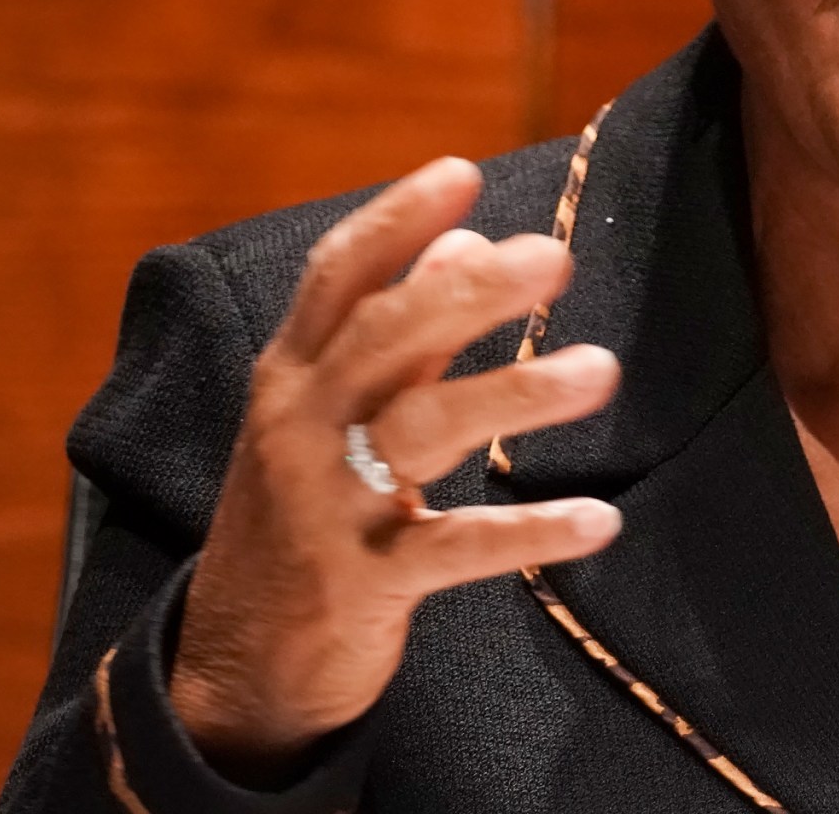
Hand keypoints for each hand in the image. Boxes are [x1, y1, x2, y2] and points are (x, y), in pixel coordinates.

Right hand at [169, 158, 623, 781]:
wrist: (234, 665)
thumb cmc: (302, 515)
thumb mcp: (332, 416)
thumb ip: (402, 335)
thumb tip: (468, 243)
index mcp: (291, 376)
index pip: (336, 277)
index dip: (396, 219)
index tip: (464, 173)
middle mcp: (299, 427)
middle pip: (383, 337)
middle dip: (468, 291)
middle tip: (553, 258)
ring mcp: (325, 505)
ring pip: (420, 429)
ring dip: (517, 392)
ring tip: (603, 369)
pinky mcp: (359, 584)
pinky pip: (453, 549)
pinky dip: (528, 532)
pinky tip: (599, 520)